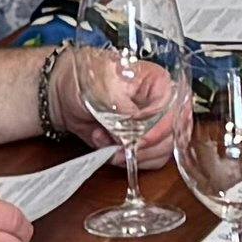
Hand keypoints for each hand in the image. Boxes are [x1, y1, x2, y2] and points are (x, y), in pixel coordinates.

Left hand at [43, 43, 180, 162]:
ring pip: (162, 152)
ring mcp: (153, 127)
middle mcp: (163, 106)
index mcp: (161, 84)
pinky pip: (148, 161)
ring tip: (107, 141)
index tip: (138, 140)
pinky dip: (127, 160)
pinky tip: (107, 146)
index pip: (176, 112)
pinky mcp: (141, 144)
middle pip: (173, 136)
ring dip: (133, 154)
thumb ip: (125, 113)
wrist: (64, 93)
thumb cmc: (86, 79)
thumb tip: (137, 137)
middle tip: (118, 145)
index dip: (160, 130)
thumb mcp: (104, 90)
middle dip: (144, 147)